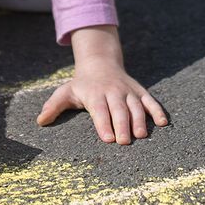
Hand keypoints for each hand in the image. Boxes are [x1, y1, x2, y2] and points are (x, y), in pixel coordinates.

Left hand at [38, 26, 168, 144]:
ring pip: (135, 106)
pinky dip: (157, 110)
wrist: (100, 62)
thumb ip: (54, 106)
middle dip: (122, 125)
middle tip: (125, 142)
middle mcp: (113, 92)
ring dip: (140, 120)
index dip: (104, 124)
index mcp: (95, 94)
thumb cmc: (81, 85)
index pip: (100, 110)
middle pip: (119, 109)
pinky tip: (163, 122)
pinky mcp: (140, 91)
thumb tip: (40, 121)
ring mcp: (128, 91)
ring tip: (142, 136)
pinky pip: (150, 101)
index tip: (107, 139)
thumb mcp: (65, 92)